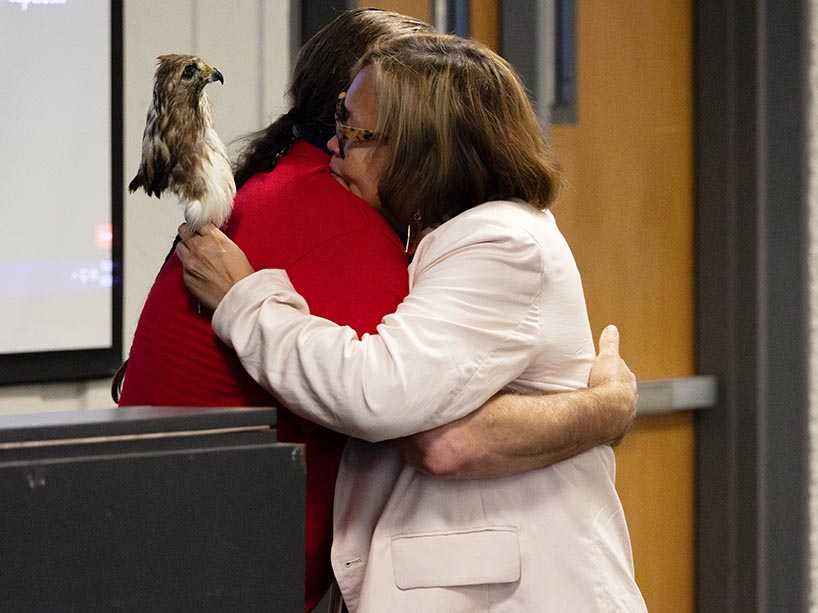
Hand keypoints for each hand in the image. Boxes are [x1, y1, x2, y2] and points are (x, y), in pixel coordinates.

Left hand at [175, 222, 254, 310]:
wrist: (239, 298)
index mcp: (214, 238)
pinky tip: (200, 272)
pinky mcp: (186, 276)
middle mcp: (200, 247)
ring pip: (180, 246)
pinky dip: (189, 266)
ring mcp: (191, 262)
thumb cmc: (242, 278)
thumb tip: (211, 237)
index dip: (198, 226)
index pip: (197, 222)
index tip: (199, 228)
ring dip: (186, 248)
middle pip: (184, 230)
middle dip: (188, 233)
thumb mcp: (235, 251)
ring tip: (195, 255)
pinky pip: (183, 266)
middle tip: (192, 237)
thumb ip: (219, 241)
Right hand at [588, 325, 637, 445]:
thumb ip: (610, 343)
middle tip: (597, 391)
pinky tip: (595, 427)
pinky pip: (609, 430)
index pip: (624, 377)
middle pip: (621, 397)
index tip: (604, 374)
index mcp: (629, 385)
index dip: (614, 375)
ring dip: (608, 412)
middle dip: (612, 395)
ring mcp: (623, 420)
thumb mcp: (607, 357)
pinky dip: (603, 428)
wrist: (605, 411)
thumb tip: (612, 328)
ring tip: (594, 410)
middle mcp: (630, 403)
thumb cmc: (607, 383)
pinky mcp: (614, 434)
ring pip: (617, 414)